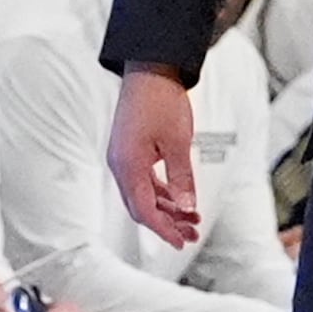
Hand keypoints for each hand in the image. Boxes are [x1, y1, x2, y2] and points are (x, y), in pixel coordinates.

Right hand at [109, 67, 201, 248]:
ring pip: (143, 195)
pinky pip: (144, 181)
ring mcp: (124, 158)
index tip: (181, 242)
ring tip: (192, 219)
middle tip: (191, 235)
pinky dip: (162, 192)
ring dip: (166, 209)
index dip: (163, 230)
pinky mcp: (130, 152)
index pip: (143, 210)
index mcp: (128, 165)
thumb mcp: (179, 141)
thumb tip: (186, 208)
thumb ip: (181, 177)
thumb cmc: (162, 101)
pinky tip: (180, 200)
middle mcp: (120, 165)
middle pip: (141, 207)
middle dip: (166, 223)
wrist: (151, 69)